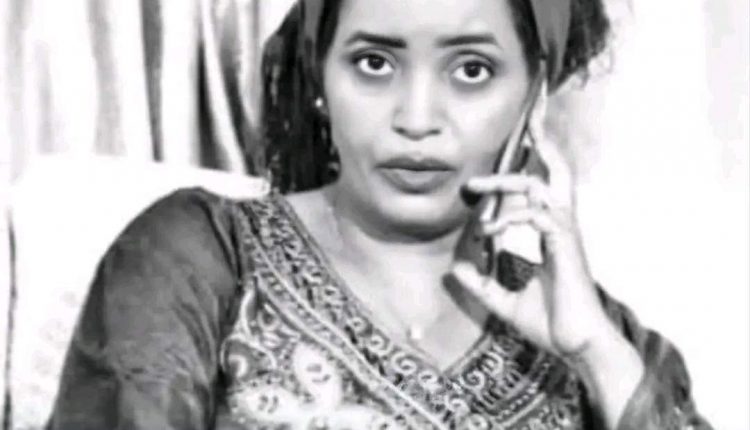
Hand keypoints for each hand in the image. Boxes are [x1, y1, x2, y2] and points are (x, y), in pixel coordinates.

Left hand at [451, 118, 618, 363]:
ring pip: (542, 187)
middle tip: (521, 123)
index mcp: (551, 237)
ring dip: (507, 180)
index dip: (522, 171)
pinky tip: (488, 232)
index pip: (538, 192)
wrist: (579, 348)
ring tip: (474, 186)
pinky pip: (537, 216)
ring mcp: (566, 235)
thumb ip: (481, 285)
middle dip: (540, 143)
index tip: (500, 161)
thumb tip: (453, 270)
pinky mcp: (567, 246)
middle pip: (552, 174)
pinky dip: (510, 218)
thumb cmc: (552, 326)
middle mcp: (561, 229)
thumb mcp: (504, 303)